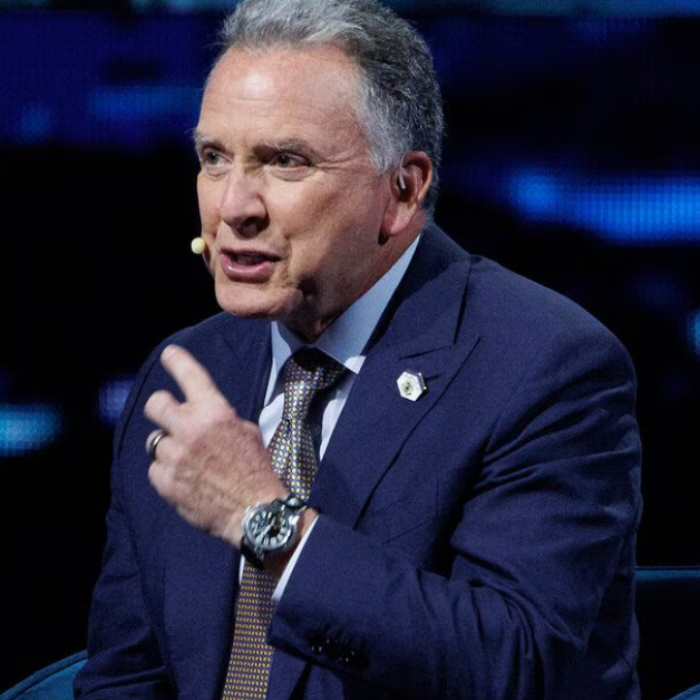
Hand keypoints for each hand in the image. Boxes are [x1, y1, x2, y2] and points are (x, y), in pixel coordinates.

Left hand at [143, 344, 286, 546]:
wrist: (254, 510)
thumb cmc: (255, 469)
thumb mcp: (245, 431)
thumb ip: (218, 417)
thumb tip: (201, 412)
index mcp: (214, 412)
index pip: (190, 375)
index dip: (177, 361)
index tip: (170, 354)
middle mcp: (191, 429)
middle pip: (155, 404)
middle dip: (162, 409)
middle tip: (171, 420)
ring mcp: (175, 456)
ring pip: (155, 441)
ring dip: (169, 448)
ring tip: (187, 460)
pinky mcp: (165, 482)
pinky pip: (155, 469)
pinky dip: (166, 473)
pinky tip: (185, 479)